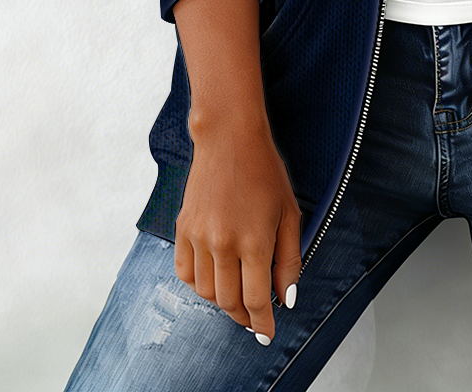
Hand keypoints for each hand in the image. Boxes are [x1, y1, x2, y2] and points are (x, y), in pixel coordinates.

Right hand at [174, 116, 302, 343]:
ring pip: (206, 292)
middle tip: (254, 319)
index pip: (256, 299)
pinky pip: (185, 273)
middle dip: (244, 317)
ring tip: (237, 294)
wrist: (229, 139)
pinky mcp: (182, 229)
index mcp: (255, 240)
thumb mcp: (289, 213)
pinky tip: (215, 277)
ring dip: (222, 301)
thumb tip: (285, 297)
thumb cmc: (265, 172)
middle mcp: (223, 243)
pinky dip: (199, 284)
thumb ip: (289, 259)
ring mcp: (199, 237)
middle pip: (229, 302)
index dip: (262, 322)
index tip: (267, 332)